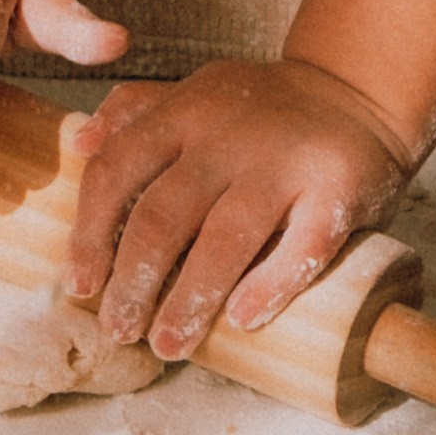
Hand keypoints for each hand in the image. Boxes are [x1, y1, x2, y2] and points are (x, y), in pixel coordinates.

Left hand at [65, 56, 415, 360]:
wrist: (357, 90)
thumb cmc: (263, 109)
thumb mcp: (196, 92)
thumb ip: (136, 110)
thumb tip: (78, 141)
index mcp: (185, 111)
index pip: (117, 170)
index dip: (91, 233)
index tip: (80, 287)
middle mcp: (230, 133)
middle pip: (165, 213)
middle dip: (134, 281)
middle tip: (120, 329)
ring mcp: (286, 160)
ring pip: (227, 236)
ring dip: (191, 298)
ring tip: (169, 344)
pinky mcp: (338, 186)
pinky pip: (304, 244)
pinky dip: (271, 284)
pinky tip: (244, 319)